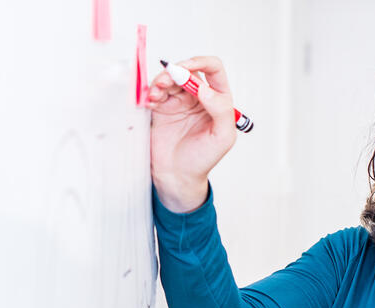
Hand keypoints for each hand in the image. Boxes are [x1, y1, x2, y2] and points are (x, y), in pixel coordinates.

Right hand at [146, 56, 237, 212]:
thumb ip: (221, 110)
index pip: (213, 70)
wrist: (177, 176)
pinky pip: (156, 92)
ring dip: (161, 80)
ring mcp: (179, 101)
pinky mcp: (162, 108)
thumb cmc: (203, 159)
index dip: (201, 62)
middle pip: (188, 70)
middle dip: (176, 71)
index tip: (187, 69)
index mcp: (218, 100)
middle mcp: (199, 97)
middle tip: (166, 80)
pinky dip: (151, 91)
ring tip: (156, 92)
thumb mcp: (223, 137)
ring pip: (170, 78)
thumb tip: (205, 89)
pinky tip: (150, 100)